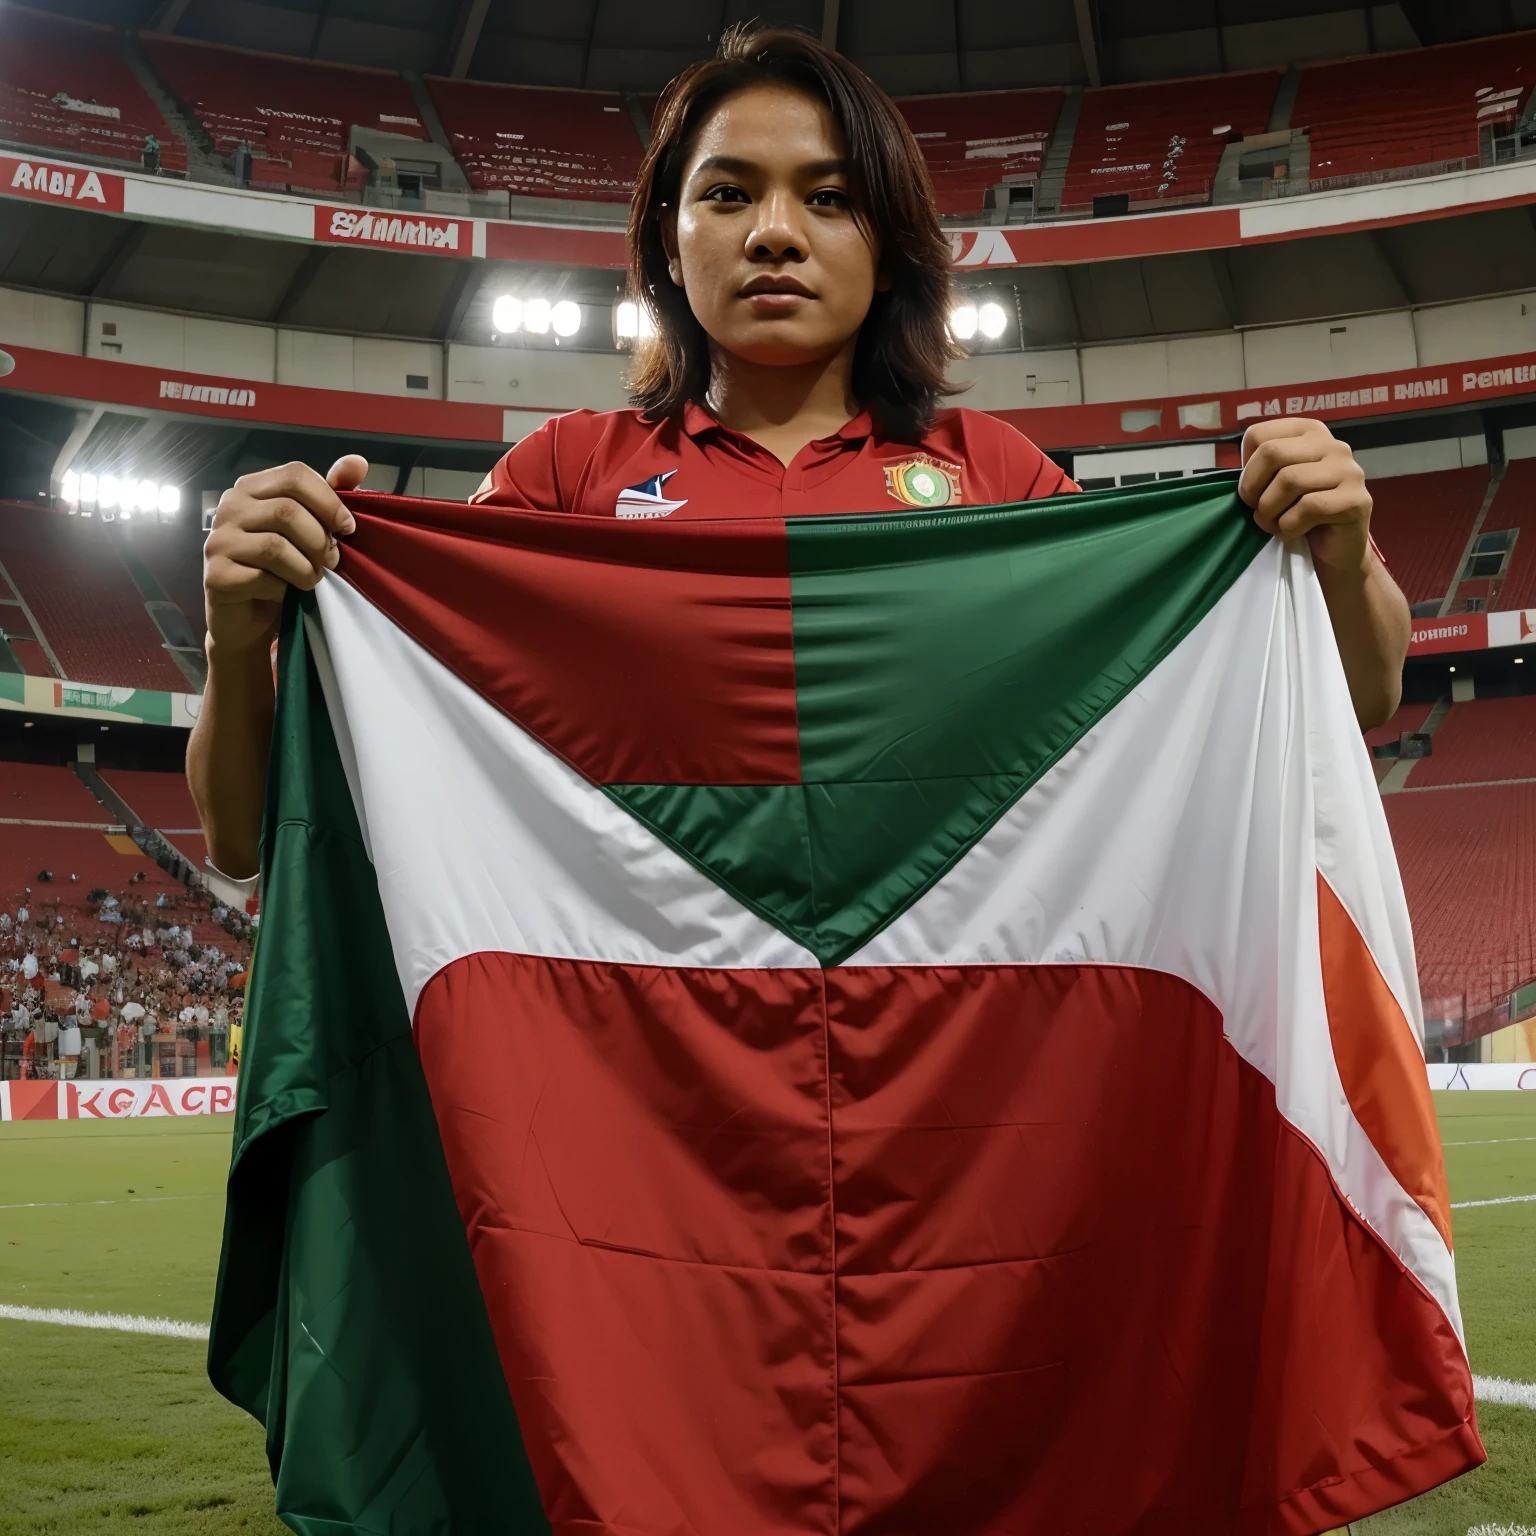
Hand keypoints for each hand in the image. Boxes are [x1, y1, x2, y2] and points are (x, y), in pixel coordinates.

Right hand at [203, 455, 366, 653]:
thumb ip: (330, 496)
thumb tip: (359, 462)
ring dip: (307, 568)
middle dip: (320, 541)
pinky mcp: (216, 575)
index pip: (295, 475)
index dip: (329, 501)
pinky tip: (286, 594)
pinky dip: (286, 590)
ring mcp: (218, 541)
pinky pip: (263, 578)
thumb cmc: (282, 569)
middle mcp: (229, 507)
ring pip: (276, 546)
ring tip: (312, 579)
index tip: (348, 529)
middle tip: (330, 562)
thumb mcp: (309, 529)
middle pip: (287, 511)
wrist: (249, 619)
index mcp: (252, 488)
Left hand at [1238, 418, 1371, 577]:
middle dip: (1253, 489)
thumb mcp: (1274, 484)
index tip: (1252, 490)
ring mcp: (1349, 470)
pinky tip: (1293, 531)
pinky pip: (1309, 508)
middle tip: (1257, 510)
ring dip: (1270, 512)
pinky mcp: (1357, 499)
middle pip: (1272, 453)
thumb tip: (1238, 471)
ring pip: (1290, 480)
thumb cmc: (1298, 514)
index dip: (1246, 468)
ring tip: (1274, 524)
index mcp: (1309, 432)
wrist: (1333, 550)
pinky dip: (1290, 526)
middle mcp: (1333, 445)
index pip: (1258, 434)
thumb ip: (1260, 468)